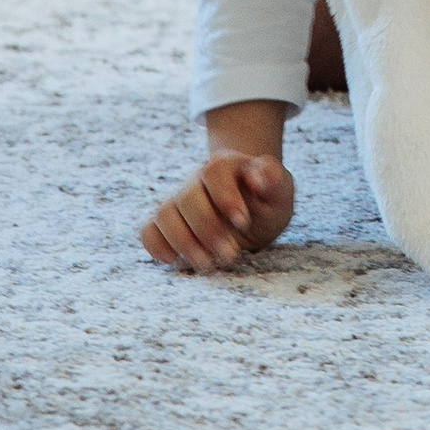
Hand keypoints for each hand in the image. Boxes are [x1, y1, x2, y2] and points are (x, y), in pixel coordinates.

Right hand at [141, 146, 295, 274]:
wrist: (253, 209)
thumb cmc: (267, 200)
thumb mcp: (281, 191)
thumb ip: (274, 180)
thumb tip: (262, 178)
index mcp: (226, 165)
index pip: (214, 172)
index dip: (225, 197)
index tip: (243, 222)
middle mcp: (197, 180)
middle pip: (188, 196)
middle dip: (208, 230)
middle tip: (231, 255)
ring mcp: (179, 201)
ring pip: (165, 214)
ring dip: (183, 242)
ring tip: (207, 265)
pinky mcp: (168, 224)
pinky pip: (148, 230)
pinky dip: (156, 245)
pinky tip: (174, 260)